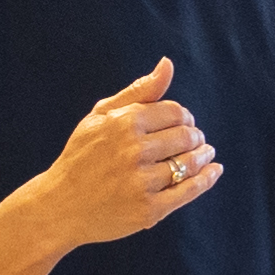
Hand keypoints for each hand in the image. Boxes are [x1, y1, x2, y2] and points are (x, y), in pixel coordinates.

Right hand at [38, 58, 220, 246]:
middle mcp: (134, 151)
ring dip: (204, 156)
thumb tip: (167, 65)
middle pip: (186, 136)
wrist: (60, 206)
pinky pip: (189, 190)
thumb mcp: (101, 116)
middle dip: (195, 136)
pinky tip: (214, 171)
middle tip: (195, 140)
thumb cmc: (82, 156)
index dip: (185, 117)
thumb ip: (138, 91)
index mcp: (124, 124)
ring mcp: (142, 182)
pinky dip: (207, 179)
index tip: (184, 123)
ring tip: (206, 154)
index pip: (175, 112)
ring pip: (190, 163)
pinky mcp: (148, 210)